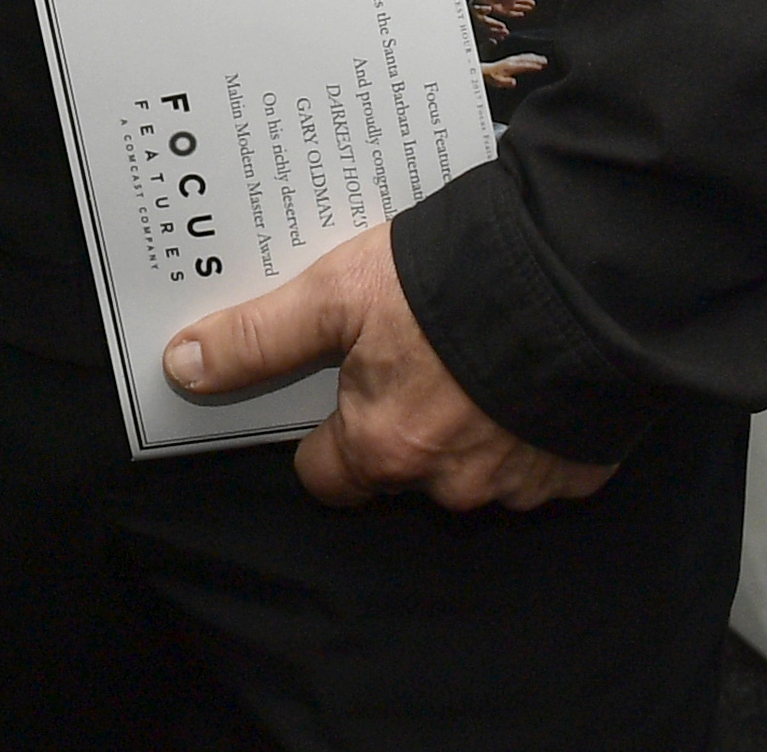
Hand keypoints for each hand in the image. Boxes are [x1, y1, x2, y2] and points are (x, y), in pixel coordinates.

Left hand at [162, 219, 613, 513]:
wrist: (585, 282)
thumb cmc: (452, 286)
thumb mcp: (337, 295)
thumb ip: (259, 338)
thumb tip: (181, 368)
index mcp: (384, 449)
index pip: (328, 475)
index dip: (325, 433)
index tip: (336, 387)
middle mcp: (450, 484)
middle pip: (402, 469)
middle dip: (402, 421)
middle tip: (410, 351)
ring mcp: (520, 483)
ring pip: (472, 465)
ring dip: (469, 422)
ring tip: (471, 348)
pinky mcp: (579, 467)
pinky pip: (539, 457)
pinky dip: (528, 423)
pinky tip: (525, 365)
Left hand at [470, 0, 536, 22]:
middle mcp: (510, 0)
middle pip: (521, 1)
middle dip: (527, 1)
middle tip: (534, 3)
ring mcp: (508, 6)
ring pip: (519, 7)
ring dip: (525, 7)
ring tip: (531, 7)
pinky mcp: (505, 12)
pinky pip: (513, 14)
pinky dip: (517, 14)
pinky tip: (522, 14)